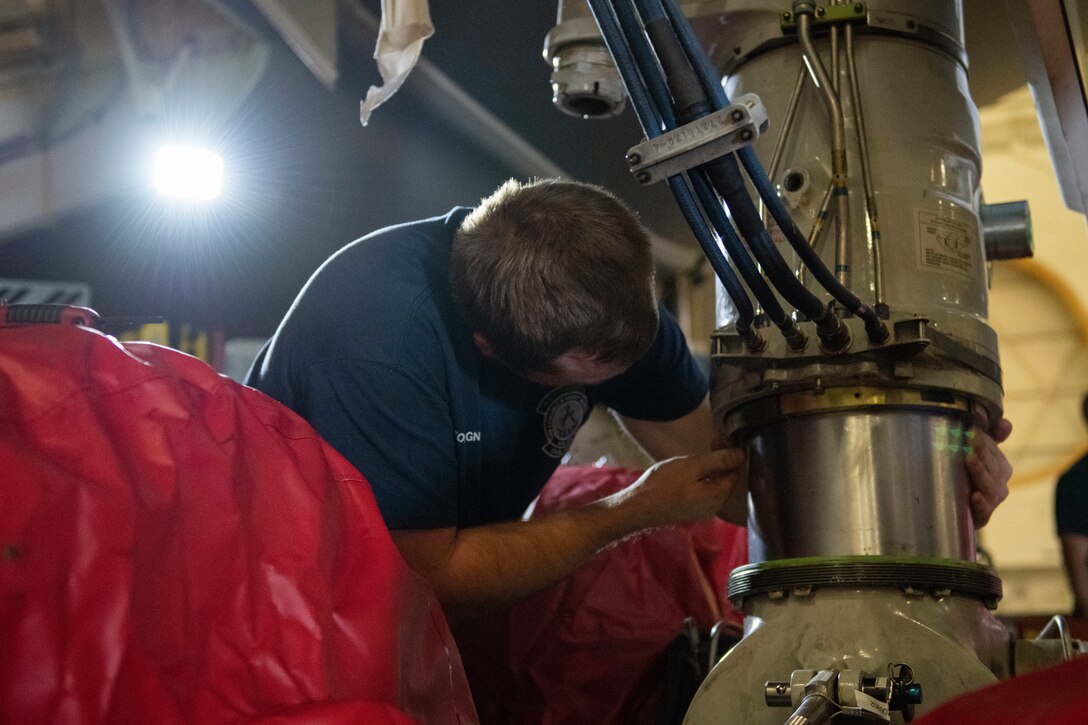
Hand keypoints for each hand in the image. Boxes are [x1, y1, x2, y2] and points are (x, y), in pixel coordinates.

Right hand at [613, 448, 744, 529]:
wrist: (638, 507)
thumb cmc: (663, 484)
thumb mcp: (692, 466)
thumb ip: (719, 460)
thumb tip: (741, 455)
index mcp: (718, 496)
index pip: (735, 472)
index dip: (729, 455)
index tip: (716, 442)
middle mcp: (714, 507)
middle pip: (726, 480)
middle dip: (720, 461)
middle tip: (709, 445)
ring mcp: (702, 511)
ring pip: (714, 486)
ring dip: (710, 470)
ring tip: (696, 458)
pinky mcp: (690, 511)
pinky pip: (704, 493)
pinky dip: (701, 480)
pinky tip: (688, 473)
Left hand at [966, 418, 1012, 526]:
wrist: (954, 511)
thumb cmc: (966, 479)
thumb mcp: (976, 455)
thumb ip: (990, 437)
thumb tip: (1006, 424)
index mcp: (1000, 467)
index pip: (993, 451)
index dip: (982, 440)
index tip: (970, 429)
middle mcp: (999, 484)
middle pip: (992, 466)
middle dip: (981, 452)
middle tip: (968, 438)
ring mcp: (992, 501)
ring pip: (990, 486)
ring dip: (980, 472)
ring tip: (969, 459)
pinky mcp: (981, 517)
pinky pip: (985, 511)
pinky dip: (981, 504)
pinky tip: (975, 496)